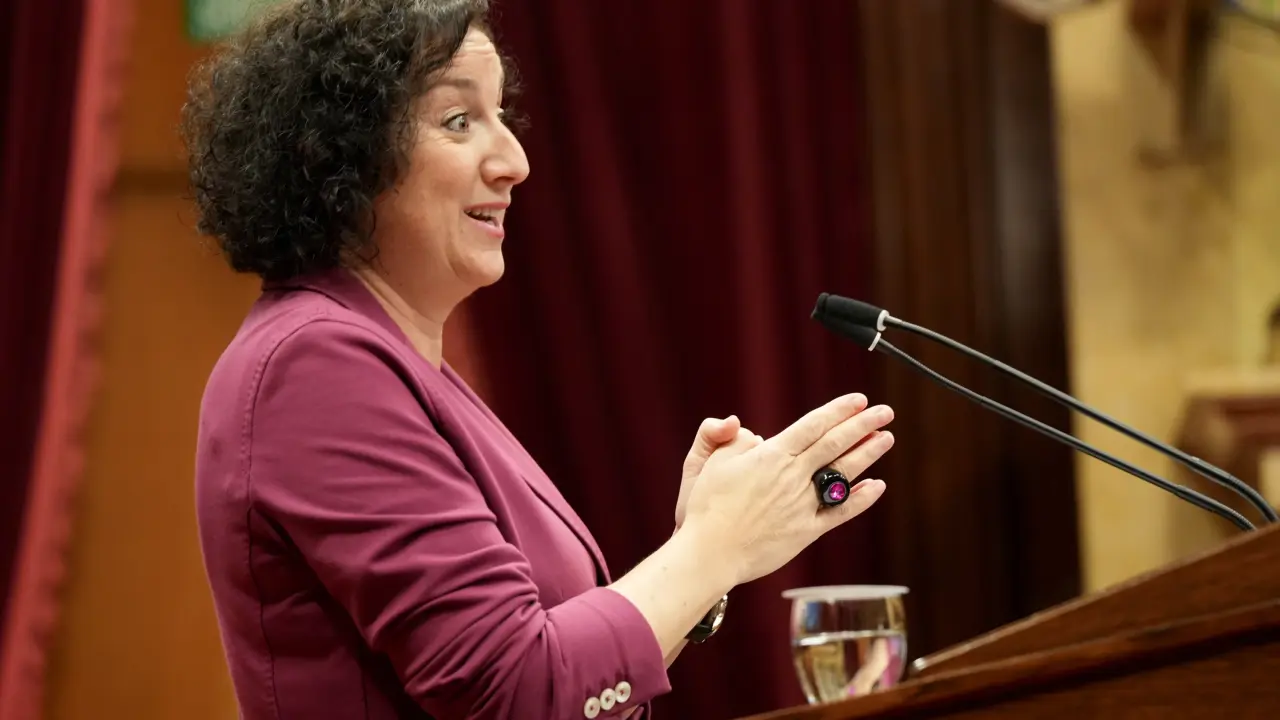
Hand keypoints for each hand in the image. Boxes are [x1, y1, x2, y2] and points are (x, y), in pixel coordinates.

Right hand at [682, 393, 892, 585]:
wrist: (711, 551)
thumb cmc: (708, 506)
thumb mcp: (710, 461)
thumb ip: (731, 438)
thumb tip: (752, 434)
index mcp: (772, 456)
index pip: (813, 425)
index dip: (839, 410)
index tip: (858, 400)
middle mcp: (792, 477)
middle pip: (835, 444)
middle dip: (863, 424)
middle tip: (885, 411)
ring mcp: (803, 504)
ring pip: (843, 473)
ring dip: (867, 454)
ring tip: (886, 438)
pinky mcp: (806, 530)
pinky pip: (840, 512)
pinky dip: (860, 499)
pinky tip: (877, 486)